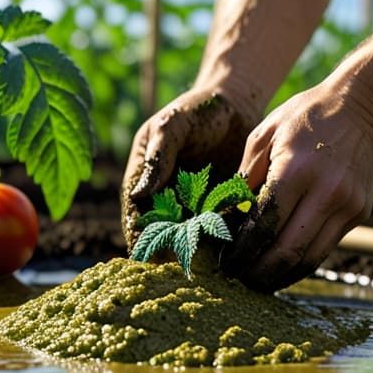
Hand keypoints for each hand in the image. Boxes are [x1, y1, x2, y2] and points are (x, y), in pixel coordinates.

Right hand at [121, 89, 258, 249]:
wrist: (237, 106)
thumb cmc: (198, 110)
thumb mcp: (173, 125)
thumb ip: (159, 157)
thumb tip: (139, 195)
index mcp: (144, 178)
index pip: (135, 213)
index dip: (138, 234)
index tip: (144, 252)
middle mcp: (166, 197)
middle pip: (161, 231)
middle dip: (167, 249)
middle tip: (178, 264)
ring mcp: (192, 206)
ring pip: (188, 236)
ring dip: (195, 251)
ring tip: (204, 265)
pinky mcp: (219, 209)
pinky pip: (217, 230)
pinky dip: (221, 242)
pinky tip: (228, 251)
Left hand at [221, 83, 372, 291]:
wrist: (359, 108)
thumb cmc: (302, 118)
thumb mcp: (263, 136)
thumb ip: (244, 180)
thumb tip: (226, 221)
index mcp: (296, 170)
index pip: (263, 226)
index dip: (241, 251)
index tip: (225, 263)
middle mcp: (326, 192)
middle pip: (288, 251)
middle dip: (259, 273)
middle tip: (240, 280)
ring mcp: (347, 205)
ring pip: (310, 258)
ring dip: (282, 276)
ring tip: (258, 280)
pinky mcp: (359, 212)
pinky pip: (325, 247)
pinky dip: (302, 260)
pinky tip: (282, 264)